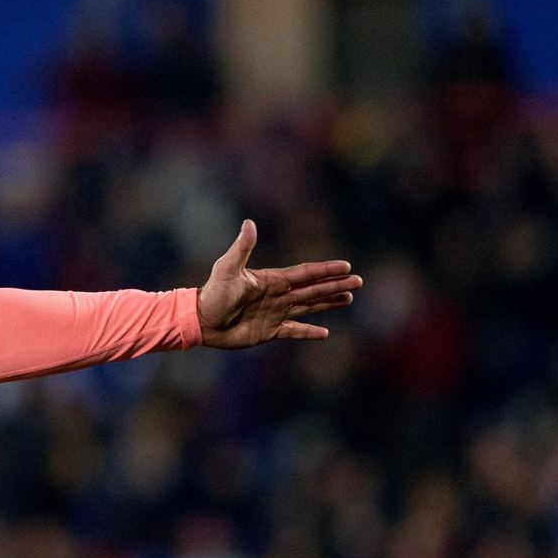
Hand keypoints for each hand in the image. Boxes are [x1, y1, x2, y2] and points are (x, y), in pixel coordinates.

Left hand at [196, 220, 361, 348]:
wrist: (200, 320)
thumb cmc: (212, 293)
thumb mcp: (227, 268)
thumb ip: (241, 248)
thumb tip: (249, 223)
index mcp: (272, 280)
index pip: (305, 273)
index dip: (325, 270)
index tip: (346, 266)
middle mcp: (277, 295)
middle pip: (313, 289)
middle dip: (335, 285)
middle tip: (358, 281)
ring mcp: (275, 313)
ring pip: (308, 307)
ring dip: (328, 302)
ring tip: (348, 298)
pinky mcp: (268, 331)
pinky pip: (293, 331)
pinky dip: (308, 332)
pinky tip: (325, 333)